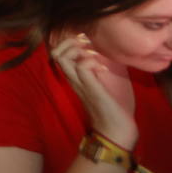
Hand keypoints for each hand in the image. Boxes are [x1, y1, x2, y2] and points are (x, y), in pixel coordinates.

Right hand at [51, 34, 138, 148]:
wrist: (116, 131)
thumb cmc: (111, 108)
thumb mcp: (100, 85)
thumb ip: (96, 71)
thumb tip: (103, 55)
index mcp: (75, 78)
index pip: (57, 54)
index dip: (67, 43)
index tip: (84, 44)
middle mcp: (73, 80)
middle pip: (55, 53)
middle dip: (69, 42)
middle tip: (86, 46)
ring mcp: (81, 84)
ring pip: (62, 58)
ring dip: (77, 50)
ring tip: (92, 55)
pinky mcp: (92, 89)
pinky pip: (82, 67)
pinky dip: (91, 61)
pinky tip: (102, 68)